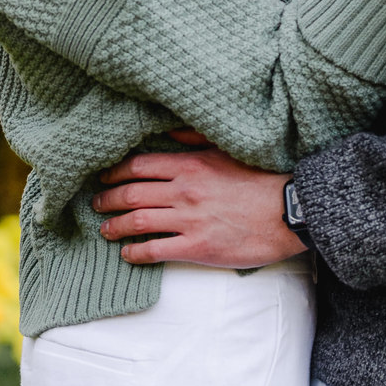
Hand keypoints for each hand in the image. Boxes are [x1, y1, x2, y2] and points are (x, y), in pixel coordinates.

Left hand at [92, 149, 303, 266]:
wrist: (289, 210)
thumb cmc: (261, 178)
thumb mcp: (226, 149)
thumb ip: (193, 138)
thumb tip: (167, 131)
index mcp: (190, 165)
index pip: (138, 167)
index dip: (115, 173)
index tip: (104, 178)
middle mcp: (184, 192)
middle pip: (131, 195)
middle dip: (107, 199)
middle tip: (96, 203)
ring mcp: (189, 221)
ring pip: (138, 223)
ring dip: (115, 227)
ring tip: (105, 229)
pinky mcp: (198, 248)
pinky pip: (156, 251)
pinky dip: (135, 253)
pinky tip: (127, 254)